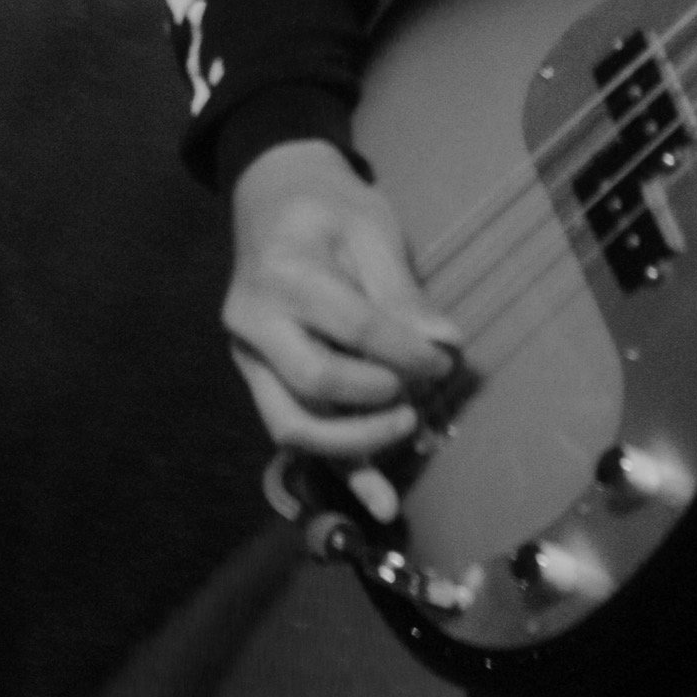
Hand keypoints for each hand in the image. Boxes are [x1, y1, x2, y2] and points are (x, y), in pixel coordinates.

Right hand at [224, 137, 461, 521]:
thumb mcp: (370, 229)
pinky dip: (339, 468)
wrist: (271, 195)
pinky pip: (296, 432)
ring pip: (294, 424)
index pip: (353, 328)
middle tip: (422, 394)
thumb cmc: (327, 205)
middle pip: (313, 385)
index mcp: (283, 275)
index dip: (406, 352)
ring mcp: (249, 359)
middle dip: (376, 400)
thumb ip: (401, 292)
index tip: (446, 361)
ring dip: (356, 444)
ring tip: (409, 428)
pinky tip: (380, 502)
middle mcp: (254, 325)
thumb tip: (446, 345)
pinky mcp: (260, 381)